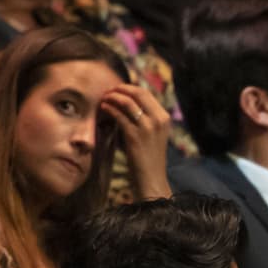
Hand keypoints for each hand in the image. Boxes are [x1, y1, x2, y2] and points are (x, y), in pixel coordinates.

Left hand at [101, 83, 171, 200]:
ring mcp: (148, 128)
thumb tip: (127, 102)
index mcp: (164, 118)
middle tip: (107, 91)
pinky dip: (109, 108)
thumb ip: (145, 119)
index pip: (146, 93)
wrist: (151, 179)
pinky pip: (119, 115)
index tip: (116, 90)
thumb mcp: (152, 135)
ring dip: (112, 97)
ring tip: (103, 99)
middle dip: (120, 89)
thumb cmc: (149, 159)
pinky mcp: (136, 136)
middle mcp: (159, 120)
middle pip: (138, 93)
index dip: (129, 88)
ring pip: (128, 102)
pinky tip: (103, 108)